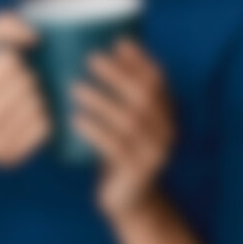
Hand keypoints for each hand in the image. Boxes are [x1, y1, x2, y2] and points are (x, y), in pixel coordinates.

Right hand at [0, 12, 48, 166]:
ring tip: (20, 98)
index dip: (11, 60)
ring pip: (37, 106)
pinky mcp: (9, 158)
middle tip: (15, 82)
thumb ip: (1, 26)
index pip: (9, 64)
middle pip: (26, 85)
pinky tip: (27, 114)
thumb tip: (35, 36)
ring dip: (35, 96)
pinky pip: (44, 128)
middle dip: (25, 78)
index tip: (3, 66)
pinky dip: (42, 116)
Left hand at [72, 39, 175, 216]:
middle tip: (91, 59)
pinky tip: (76, 120)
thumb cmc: (120, 155)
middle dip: (119, 74)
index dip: (140, 60)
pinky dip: (95, 130)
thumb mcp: (125, 125)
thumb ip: (121, 99)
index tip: (118, 41)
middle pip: (144, 96)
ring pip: (129, 120)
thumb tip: (91, 58)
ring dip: (102, 100)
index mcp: (166, 114)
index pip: (158, 81)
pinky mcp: (137, 172)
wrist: (131, 203)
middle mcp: (166, 130)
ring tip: (76, 87)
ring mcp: (154, 152)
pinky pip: (115, 147)